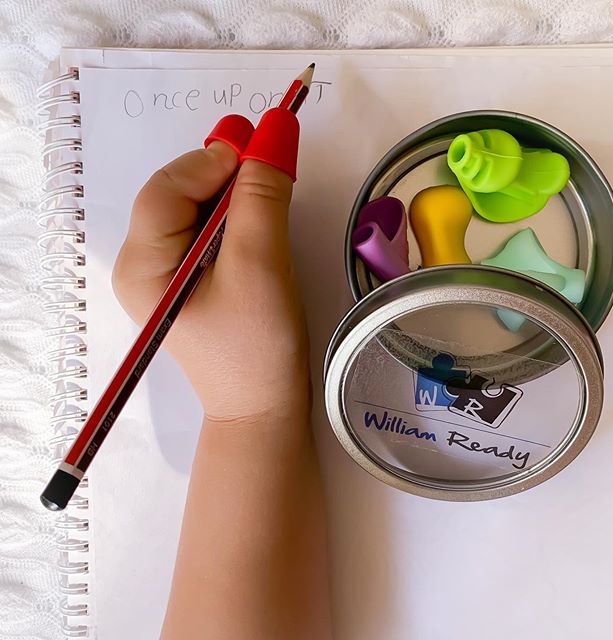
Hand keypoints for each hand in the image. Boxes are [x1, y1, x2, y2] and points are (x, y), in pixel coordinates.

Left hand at [112, 138, 309, 424]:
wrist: (264, 408)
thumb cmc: (257, 345)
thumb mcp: (260, 264)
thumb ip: (262, 196)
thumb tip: (274, 132)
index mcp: (143, 265)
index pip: (166, 190)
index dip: (211, 161)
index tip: (261, 146)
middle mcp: (144, 266)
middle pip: (178, 196)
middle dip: (224, 176)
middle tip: (269, 164)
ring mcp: (167, 275)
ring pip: (197, 211)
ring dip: (234, 194)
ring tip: (270, 193)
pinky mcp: (192, 282)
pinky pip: (208, 233)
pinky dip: (236, 217)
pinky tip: (260, 221)